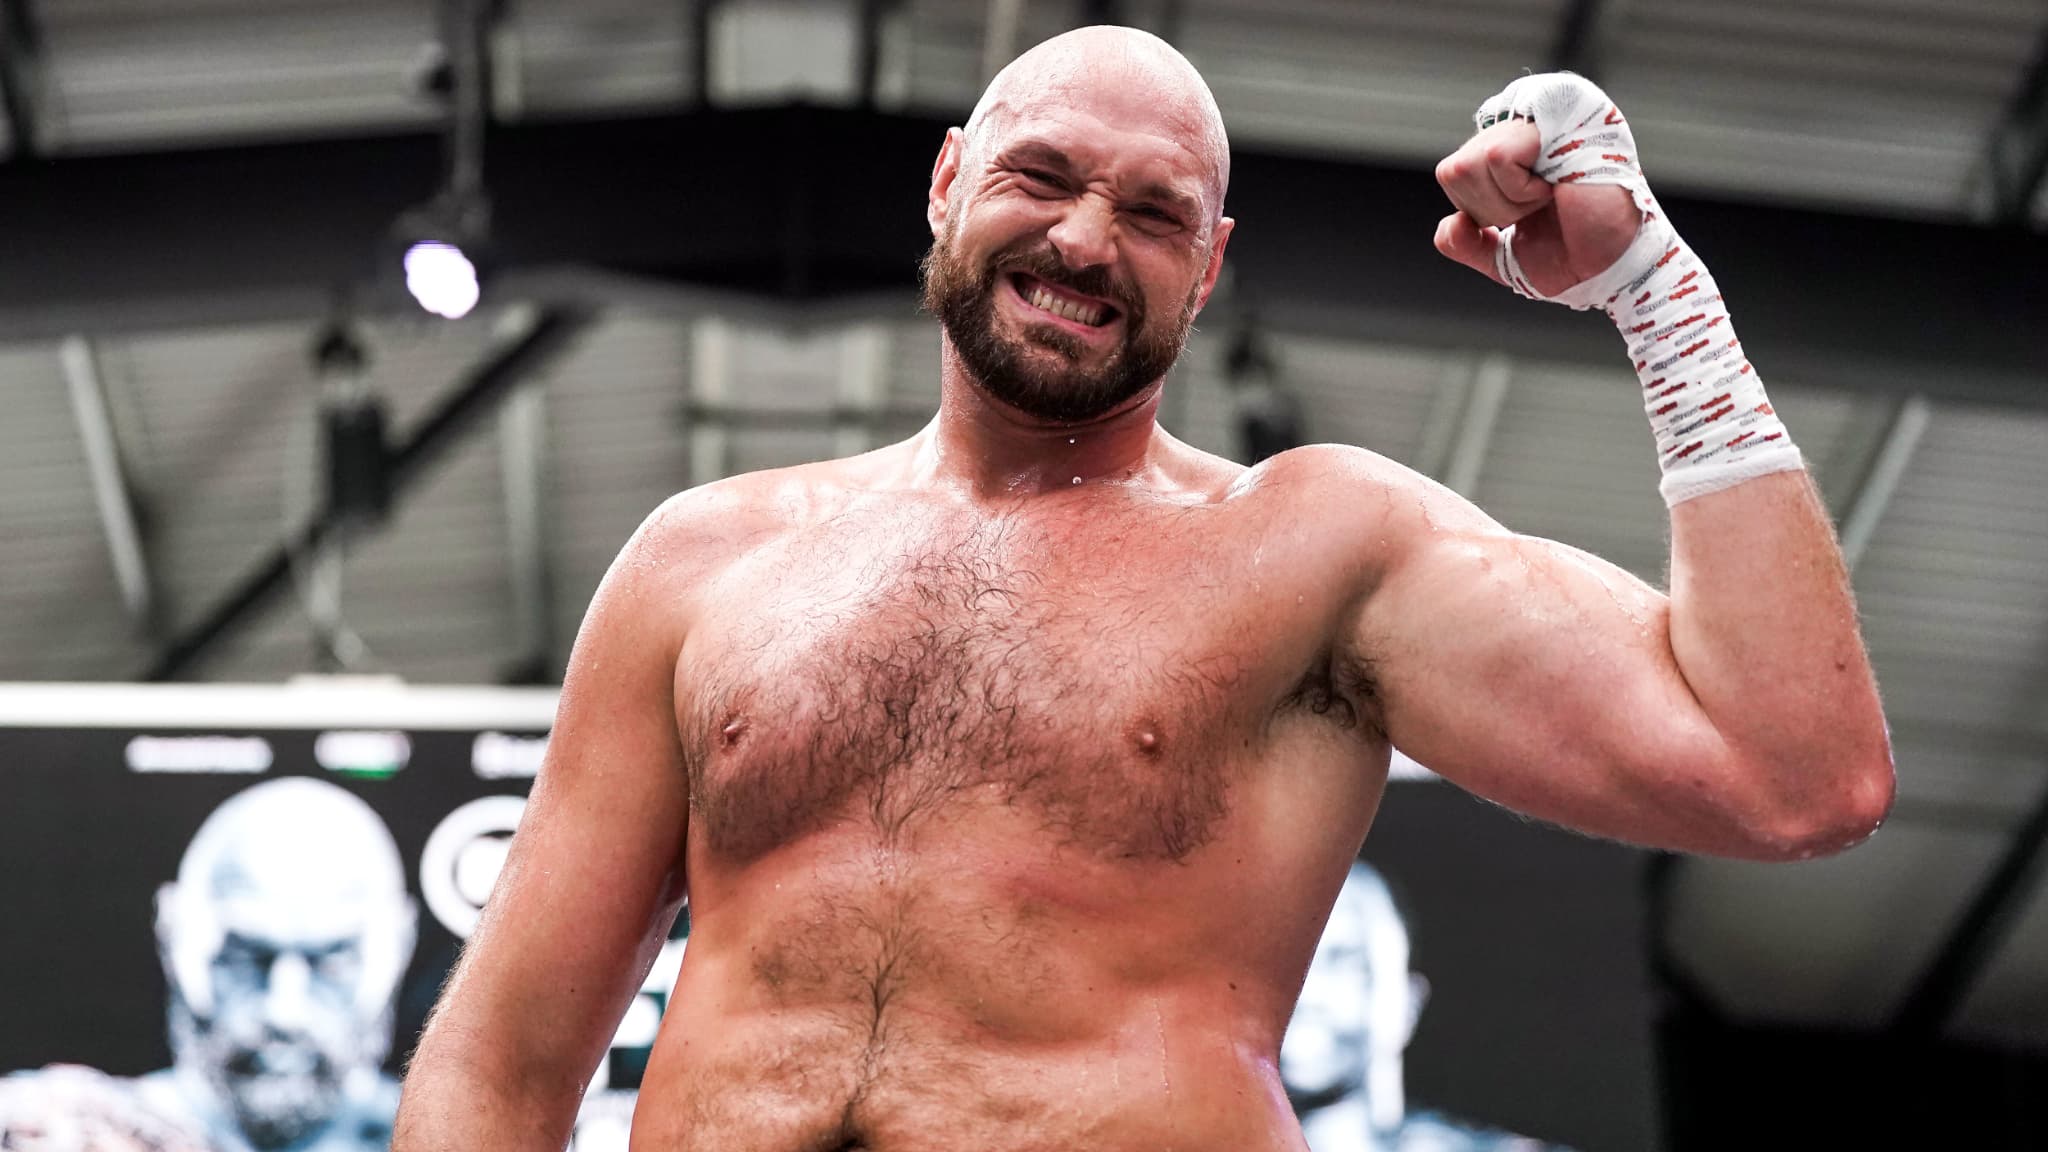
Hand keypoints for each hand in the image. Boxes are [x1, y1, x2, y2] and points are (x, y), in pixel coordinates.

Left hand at [1432, 117, 1643, 298]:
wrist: (1615, 267)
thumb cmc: (1574, 253)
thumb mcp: (1503, 256)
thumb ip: (1465, 244)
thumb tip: (1449, 226)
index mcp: (1510, 146)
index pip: (1453, 173)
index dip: (1480, 209)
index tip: (1524, 216)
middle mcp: (1524, 121)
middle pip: (1455, 170)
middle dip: (1492, 209)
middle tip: (1540, 209)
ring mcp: (1542, 114)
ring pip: (1472, 162)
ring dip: (1510, 200)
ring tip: (1551, 197)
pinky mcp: (1559, 114)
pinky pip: (1496, 157)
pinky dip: (1520, 189)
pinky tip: (1556, 188)